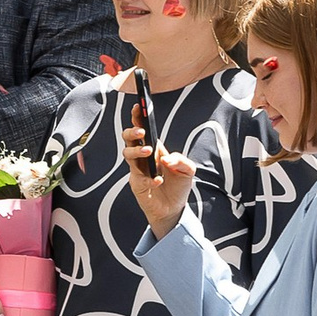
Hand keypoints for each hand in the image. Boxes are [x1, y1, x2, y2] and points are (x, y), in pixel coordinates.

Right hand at [122, 113, 196, 238]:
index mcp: (154, 149)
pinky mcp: (137, 183)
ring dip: (137, 151)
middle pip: (128, 138)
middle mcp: (143, 157)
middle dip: (132, 132)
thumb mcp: (188, 171)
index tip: (138, 106)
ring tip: (149, 152)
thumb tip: (165, 158)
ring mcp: (138, 170)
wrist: (174, 209)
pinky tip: (158, 181)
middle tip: (142, 133)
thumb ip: (182, 160)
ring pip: (127, 154)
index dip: (138, 117)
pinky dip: (148, 178)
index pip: (142, 130)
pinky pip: (138, 177)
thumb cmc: (178, 187)